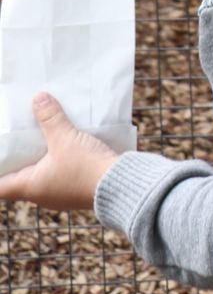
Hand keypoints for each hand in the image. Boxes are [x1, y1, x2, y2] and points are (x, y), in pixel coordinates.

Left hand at [0, 93, 118, 210]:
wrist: (119, 184)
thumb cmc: (85, 166)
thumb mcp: (65, 138)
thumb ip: (50, 118)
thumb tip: (38, 99)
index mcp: (31, 186)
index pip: (0, 186)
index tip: (1, 156)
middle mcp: (42, 194)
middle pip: (19, 180)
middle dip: (19, 160)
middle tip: (20, 139)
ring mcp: (59, 194)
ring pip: (41, 177)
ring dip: (40, 159)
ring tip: (43, 137)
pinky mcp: (75, 190)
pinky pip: (60, 175)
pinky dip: (58, 161)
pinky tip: (66, 145)